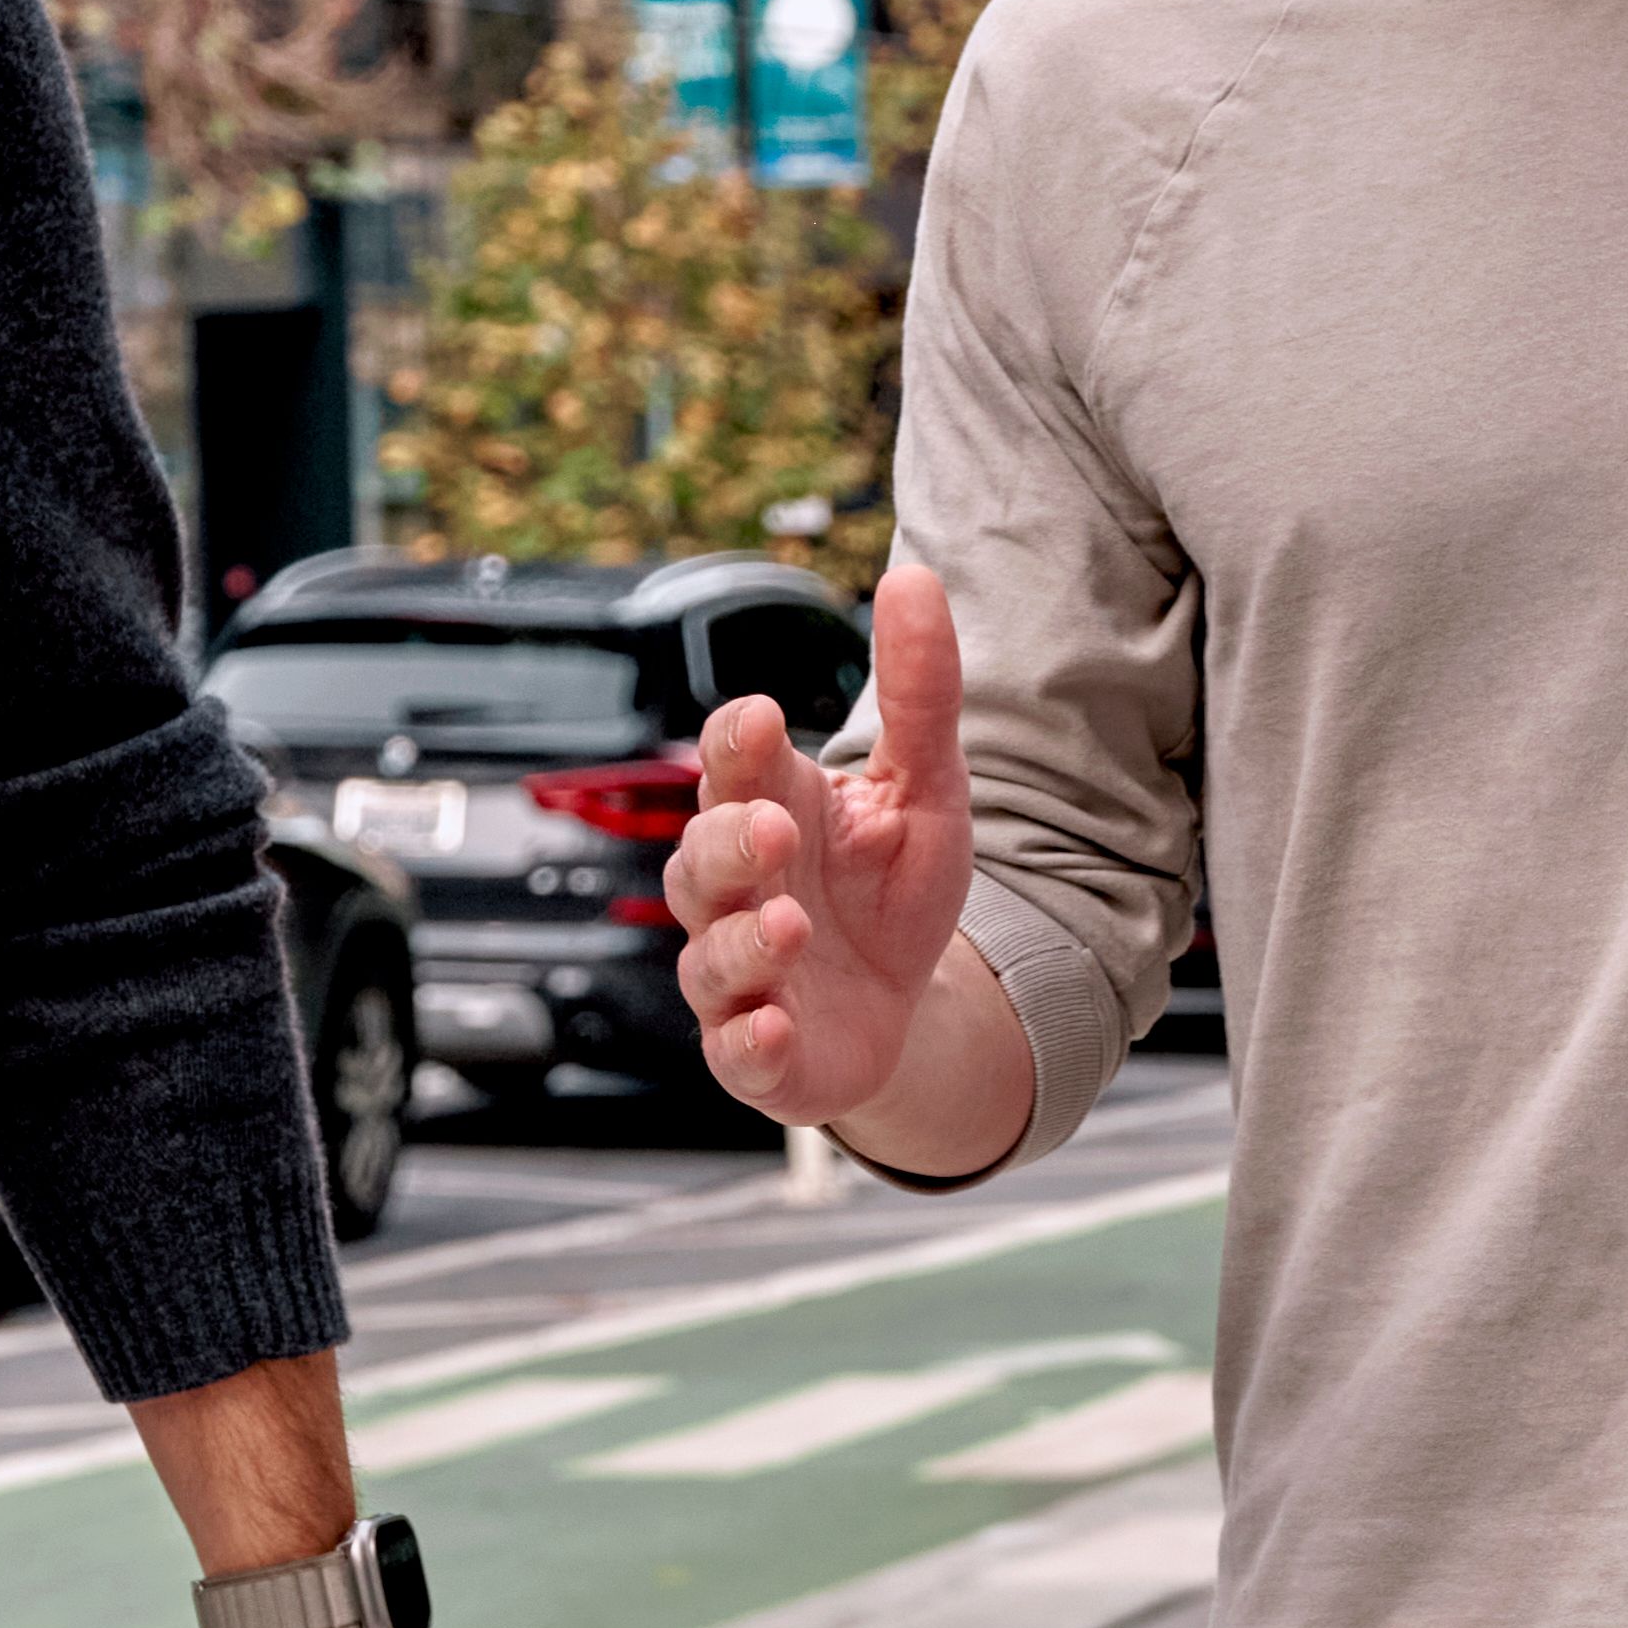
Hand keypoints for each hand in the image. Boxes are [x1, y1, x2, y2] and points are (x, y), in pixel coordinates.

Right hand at [665, 560, 975, 1128]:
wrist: (906, 1009)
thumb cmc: (894, 889)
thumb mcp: (928, 788)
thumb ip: (921, 693)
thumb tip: (914, 575)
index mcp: (770, 809)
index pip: (729, 768)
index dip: (733, 747)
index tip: (759, 720)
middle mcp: (738, 890)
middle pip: (700, 860)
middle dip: (730, 843)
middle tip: (777, 828)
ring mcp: (740, 975)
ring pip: (710, 956)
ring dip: (745, 940)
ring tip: (792, 924)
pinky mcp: (757, 1053)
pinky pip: (735, 1051)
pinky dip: (750, 1040)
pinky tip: (775, 1025)